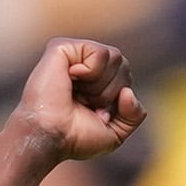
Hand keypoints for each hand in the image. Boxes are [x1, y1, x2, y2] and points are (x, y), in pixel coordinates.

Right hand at [5, 38, 144, 166]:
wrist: (50, 136)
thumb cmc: (74, 138)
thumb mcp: (116, 132)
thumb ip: (134, 114)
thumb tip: (128, 91)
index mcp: (97, 80)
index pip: (127, 78)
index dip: (118, 101)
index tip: (98, 116)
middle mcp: (85, 64)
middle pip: (123, 65)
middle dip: (111, 92)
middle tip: (87, 104)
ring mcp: (74, 54)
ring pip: (115, 57)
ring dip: (101, 86)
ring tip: (79, 94)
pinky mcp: (63, 47)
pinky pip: (100, 52)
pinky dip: (92, 72)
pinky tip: (71, 78)